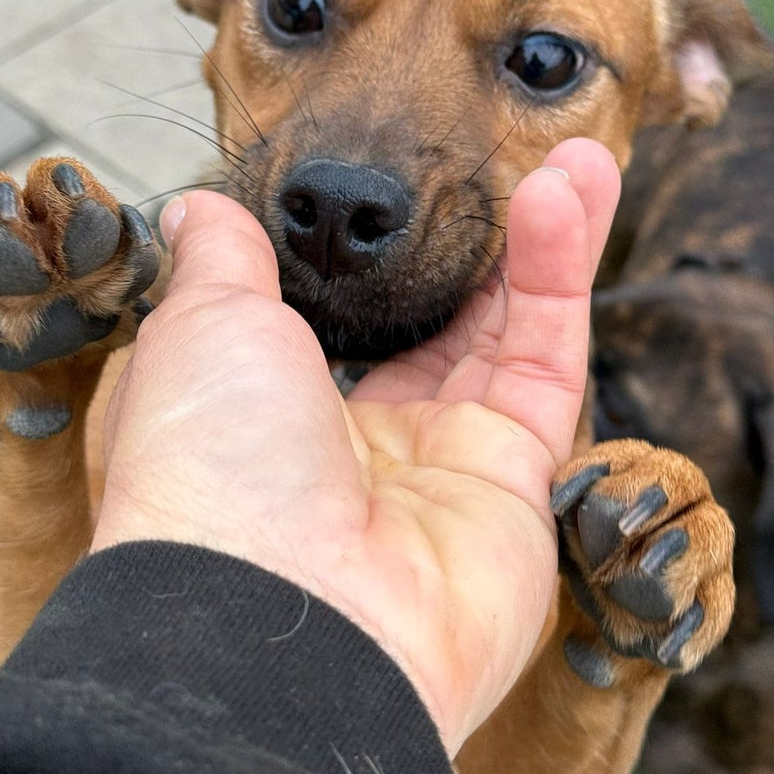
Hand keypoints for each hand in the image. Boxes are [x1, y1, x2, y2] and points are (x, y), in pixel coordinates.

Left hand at [92, 139, 620, 754]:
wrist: (275, 619)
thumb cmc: (209, 473)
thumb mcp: (199, 328)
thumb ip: (221, 260)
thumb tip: (199, 208)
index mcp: (275, 413)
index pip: (344, 321)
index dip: (381, 257)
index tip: (405, 193)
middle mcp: (363, 448)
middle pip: (440, 323)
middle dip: (478, 241)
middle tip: (512, 159)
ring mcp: (445, 469)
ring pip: (507, 333)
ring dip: (541, 241)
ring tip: (574, 154)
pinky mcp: (515, 485)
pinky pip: (546, 364)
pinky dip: (560, 279)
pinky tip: (567, 197)